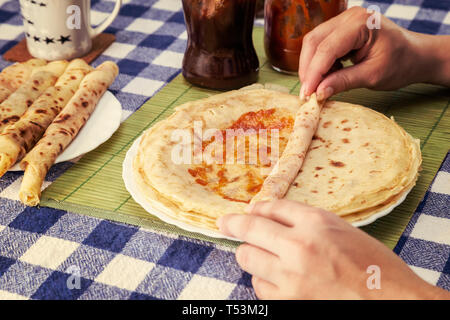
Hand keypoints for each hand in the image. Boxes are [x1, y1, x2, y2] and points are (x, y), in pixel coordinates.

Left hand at [217, 200, 449, 298]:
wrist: (391, 302)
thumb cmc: (373, 265)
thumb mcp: (341, 229)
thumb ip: (303, 219)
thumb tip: (264, 212)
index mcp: (317, 223)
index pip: (272, 207)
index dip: (253, 208)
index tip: (241, 212)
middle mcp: (300, 246)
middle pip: (249, 230)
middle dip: (234, 226)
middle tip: (226, 225)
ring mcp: (292, 277)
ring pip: (247, 258)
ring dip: (251, 254)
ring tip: (264, 254)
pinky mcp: (289, 301)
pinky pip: (260, 286)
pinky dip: (264, 280)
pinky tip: (278, 278)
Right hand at [299, 6, 449, 99]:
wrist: (415, 56)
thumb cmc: (401, 64)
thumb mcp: (372, 76)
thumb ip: (343, 82)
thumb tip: (318, 92)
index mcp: (361, 24)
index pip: (327, 49)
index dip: (313, 73)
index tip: (307, 95)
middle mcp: (349, 17)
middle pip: (314, 41)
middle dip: (308, 69)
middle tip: (307, 93)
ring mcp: (344, 20)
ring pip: (314, 42)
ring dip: (311, 67)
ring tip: (317, 87)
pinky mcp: (341, 29)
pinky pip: (321, 44)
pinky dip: (319, 63)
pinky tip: (327, 76)